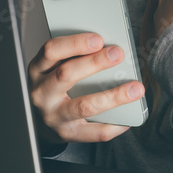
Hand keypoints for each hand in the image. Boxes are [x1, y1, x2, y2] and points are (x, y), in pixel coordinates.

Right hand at [28, 33, 144, 143]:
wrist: (42, 123)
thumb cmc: (54, 87)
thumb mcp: (54, 68)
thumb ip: (74, 57)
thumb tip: (110, 49)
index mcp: (38, 70)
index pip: (51, 51)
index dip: (74, 44)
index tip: (98, 39)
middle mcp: (41, 93)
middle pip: (66, 74)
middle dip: (95, 63)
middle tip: (118, 54)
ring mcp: (53, 116)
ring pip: (84, 106)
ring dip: (113, 96)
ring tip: (135, 88)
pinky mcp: (67, 134)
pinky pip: (95, 132)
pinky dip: (115, 124)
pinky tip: (129, 117)